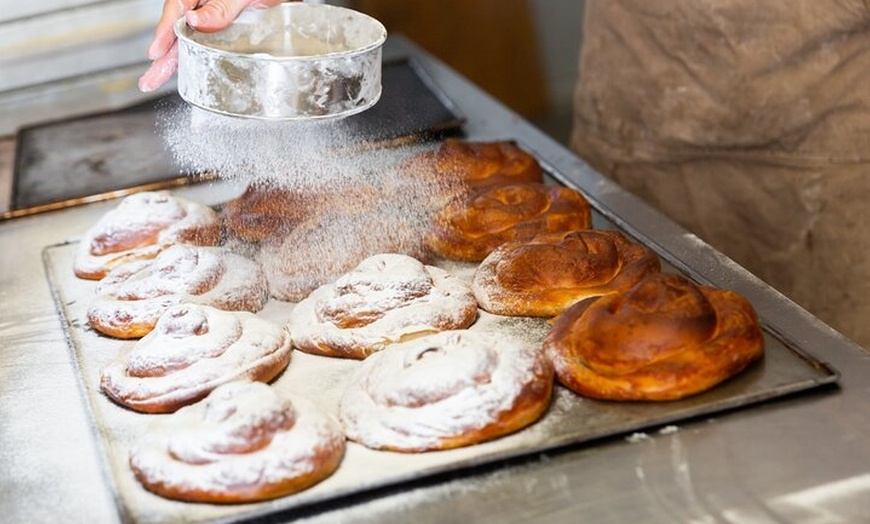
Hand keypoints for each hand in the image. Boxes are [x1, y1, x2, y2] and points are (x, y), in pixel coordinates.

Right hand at [139, 0, 284, 92]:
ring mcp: (212, 19)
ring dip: (174, 61)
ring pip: (188, 40)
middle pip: (177, 31)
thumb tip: (193, 19)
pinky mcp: (223, 31)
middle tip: (148, 80)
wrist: (287, 0)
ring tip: (156, 80)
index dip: (164, 32)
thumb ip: (220, 7)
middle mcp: (202, 5)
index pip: (176, 9)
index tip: (156, 51)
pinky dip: (196, 60)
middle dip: (163, 56)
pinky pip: (204, 45)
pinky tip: (189, 73)